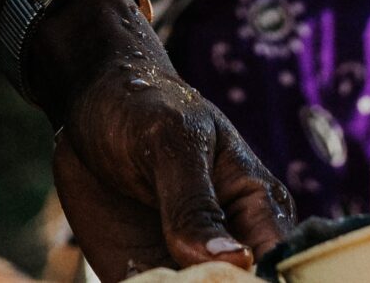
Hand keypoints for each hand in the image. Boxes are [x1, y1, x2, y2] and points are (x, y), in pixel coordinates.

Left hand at [24, 0, 288, 280]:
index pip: (278, 261)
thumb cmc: (145, 106)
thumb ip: (194, 202)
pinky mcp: (148, 273)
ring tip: (148, 261)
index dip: (257, 277)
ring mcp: (188, 262)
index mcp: (258, 206)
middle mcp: (231, 245)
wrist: (91, 104)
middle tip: (174, 266)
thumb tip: (236, 261)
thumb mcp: (170, 139)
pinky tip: (131, 272)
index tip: (219, 273)